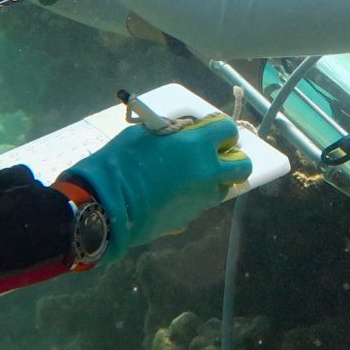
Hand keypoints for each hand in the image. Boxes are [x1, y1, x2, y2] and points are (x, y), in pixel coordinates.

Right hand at [63, 115, 252, 256]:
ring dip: (215, 181)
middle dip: (233, 159)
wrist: (106, 203)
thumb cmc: (122, 161)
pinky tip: (170, 196)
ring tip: (189, 178)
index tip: (210, 132)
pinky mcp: (189, 219)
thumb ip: (172, 132)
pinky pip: (200, 205)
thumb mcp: (145, 134)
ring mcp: (201, 199)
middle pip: (242, 166)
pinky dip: (193, 198)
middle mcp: (208, 172)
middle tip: (214, 157)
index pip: (229, 130)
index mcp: (198, 146)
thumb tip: (183, 133)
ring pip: (224, 188)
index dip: (221, 130)